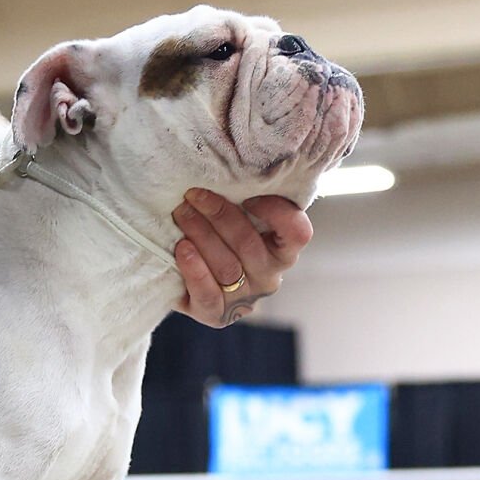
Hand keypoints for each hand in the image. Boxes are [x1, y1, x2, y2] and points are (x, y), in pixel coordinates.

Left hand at [170, 189, 312, 327]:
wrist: (187, 278)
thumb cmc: (217, 236)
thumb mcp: (237, 217)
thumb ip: (243, 200)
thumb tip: (228, 165)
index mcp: (282, 250)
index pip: (298, 234)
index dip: (277, 213)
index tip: (248, 196)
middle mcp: (268, 277)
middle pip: (249, 245)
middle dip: (219, 215)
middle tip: (194, 195)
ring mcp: (243, 299)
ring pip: (227, 267)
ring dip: (201, 235)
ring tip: (181, 214)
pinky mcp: (215, 314)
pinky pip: (208, 296)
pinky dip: (195, 270)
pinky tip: (182, 248)